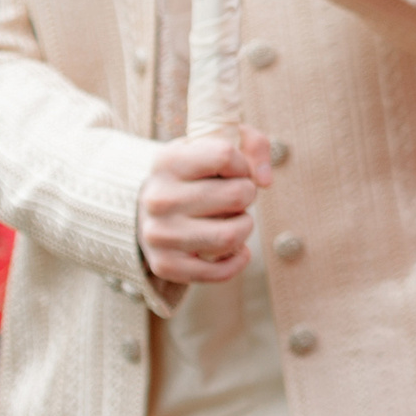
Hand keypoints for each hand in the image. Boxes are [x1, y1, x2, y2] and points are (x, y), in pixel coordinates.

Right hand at [137, 127, 272, 283]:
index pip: (225, 155)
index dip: (242, 164)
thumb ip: (253, 144)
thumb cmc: (196, 173)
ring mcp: (159, 235)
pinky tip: (236, 248)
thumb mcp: (217, 143)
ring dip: (244, 226)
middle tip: (233, 197)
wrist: (150, 209)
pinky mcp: (165, 265)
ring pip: (232, 235)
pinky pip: (220, 272)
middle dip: (247, 195)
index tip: (233, 170)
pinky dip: (238, 259)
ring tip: (231, 220)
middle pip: (237, 195)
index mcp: (167, 161)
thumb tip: (265, 181)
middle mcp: (158, 199)